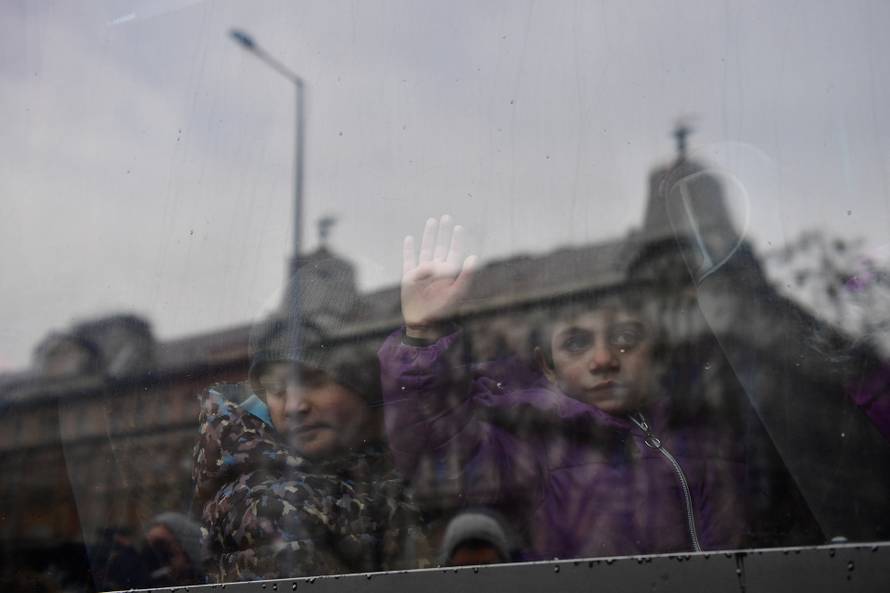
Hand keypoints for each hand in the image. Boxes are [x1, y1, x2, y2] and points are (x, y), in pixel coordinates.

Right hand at [401, 215, 476, 339]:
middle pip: (440, 246)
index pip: (454, 252)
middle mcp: (436, 270)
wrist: (422, 321)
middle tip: (446, 217)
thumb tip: (473, 257)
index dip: (457, 240)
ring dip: (428, 235)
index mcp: (448, 273)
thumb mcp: (457, 292)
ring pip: (426, 249)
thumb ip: (465, 275)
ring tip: (431, 221)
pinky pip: (408, 259)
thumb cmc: (442, 309)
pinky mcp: (409, 276)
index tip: (459, 227)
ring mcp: (422, 272)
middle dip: (443, 232)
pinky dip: (408, 249)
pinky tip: (409, 239)